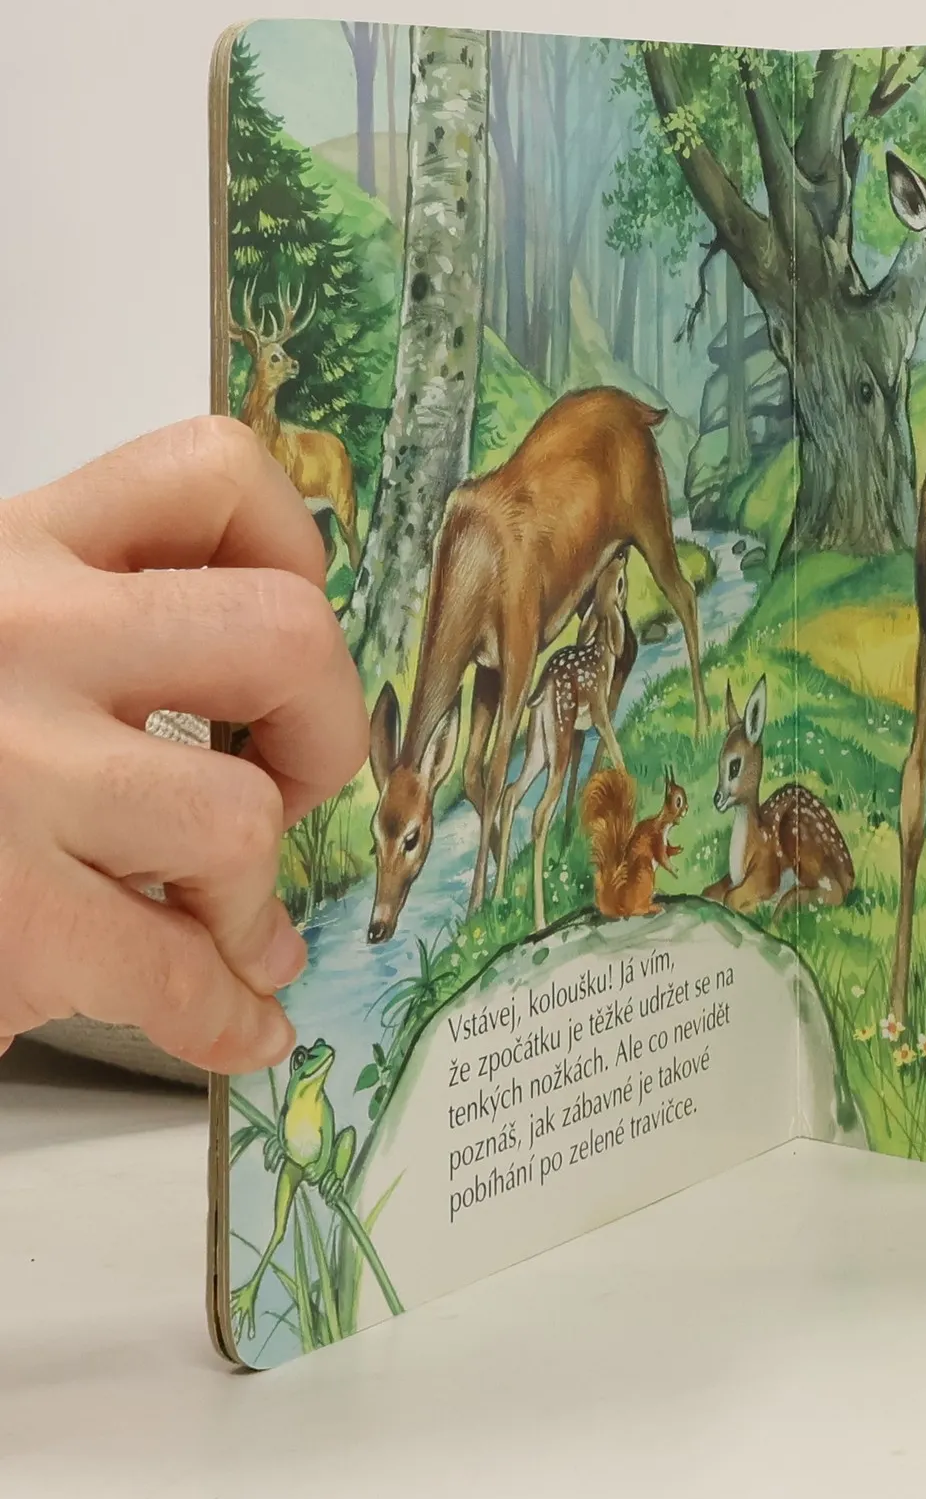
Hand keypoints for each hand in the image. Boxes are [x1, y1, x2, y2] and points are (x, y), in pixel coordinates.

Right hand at [0, 419, 367, 1070]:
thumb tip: (236, 688)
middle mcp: (16, 638)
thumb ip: (68, 631)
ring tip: (229, 926)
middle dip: (321, 727)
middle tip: (292, 779)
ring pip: (237, 818)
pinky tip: (238, 1022)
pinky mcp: (6, 917)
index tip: (287, 612)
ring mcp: (10, 776)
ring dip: (250, 896)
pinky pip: (179, 971)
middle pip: (282, 637)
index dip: (289, 549)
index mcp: (6, 555)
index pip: (209, 476)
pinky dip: (227, 1014)